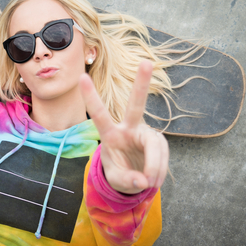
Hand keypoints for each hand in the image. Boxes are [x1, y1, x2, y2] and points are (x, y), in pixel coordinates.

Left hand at [80, 60, 168, 194]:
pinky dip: (160, 171)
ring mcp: (145, 133)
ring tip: (150, 183)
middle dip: (142, 84)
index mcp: (110, 135)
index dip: (91, 97)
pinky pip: (163, 156)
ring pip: (155, 145)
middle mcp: (129, 128)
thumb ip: (127, 181)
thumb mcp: (117, 180)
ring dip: (155, 166)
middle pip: (136, 105)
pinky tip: (154, 179)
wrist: (133, 177)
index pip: (99, 114)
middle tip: (147, 62)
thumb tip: (143, 181)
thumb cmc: (119, 173)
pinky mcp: (158, 141)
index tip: (82, 76)